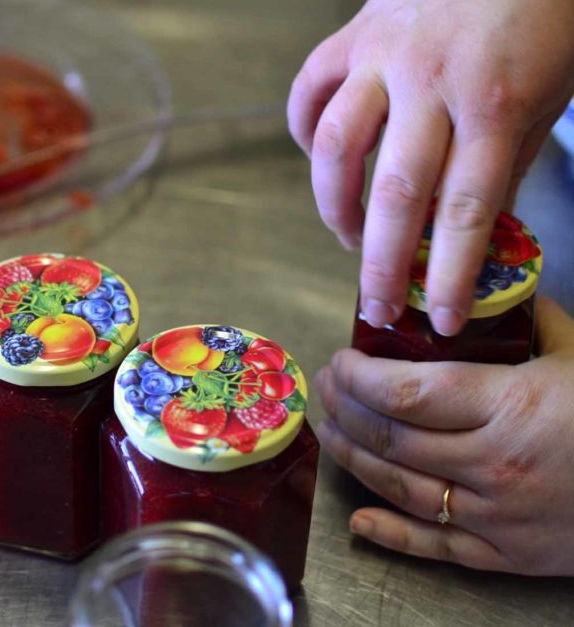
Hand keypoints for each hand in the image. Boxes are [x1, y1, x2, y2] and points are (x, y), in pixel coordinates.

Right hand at [288, 0, 573, 335]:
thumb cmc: (551, 7)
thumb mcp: (553, 90)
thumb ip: (506, 158)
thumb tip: (474, 226)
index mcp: (496, 97)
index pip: (466, 207)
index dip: (450, 273)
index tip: (441, 318)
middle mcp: (431, 79)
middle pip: (397, 190)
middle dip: (383, 260)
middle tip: (376, 304)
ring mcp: (383, 53)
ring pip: (336, 145)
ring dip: (334, 205)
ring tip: (347, 236)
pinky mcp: (352, 34)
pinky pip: (310, 91)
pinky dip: (304, 132)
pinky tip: (318, 159)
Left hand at [315, 297, 573, 574]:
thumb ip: (525, 321)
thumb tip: (476, 296)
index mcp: (508, 407)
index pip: (401, 393)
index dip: (356, 376)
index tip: (340, 359)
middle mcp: (492, 465)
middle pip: (389, 437)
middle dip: (344, 409)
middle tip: (327, 387)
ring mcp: (496, 516)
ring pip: (398, 486)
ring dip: (353, 457)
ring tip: (331, 431)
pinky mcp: (505, 556)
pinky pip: (433, 547)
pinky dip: (388, 533)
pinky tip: (358, 519)